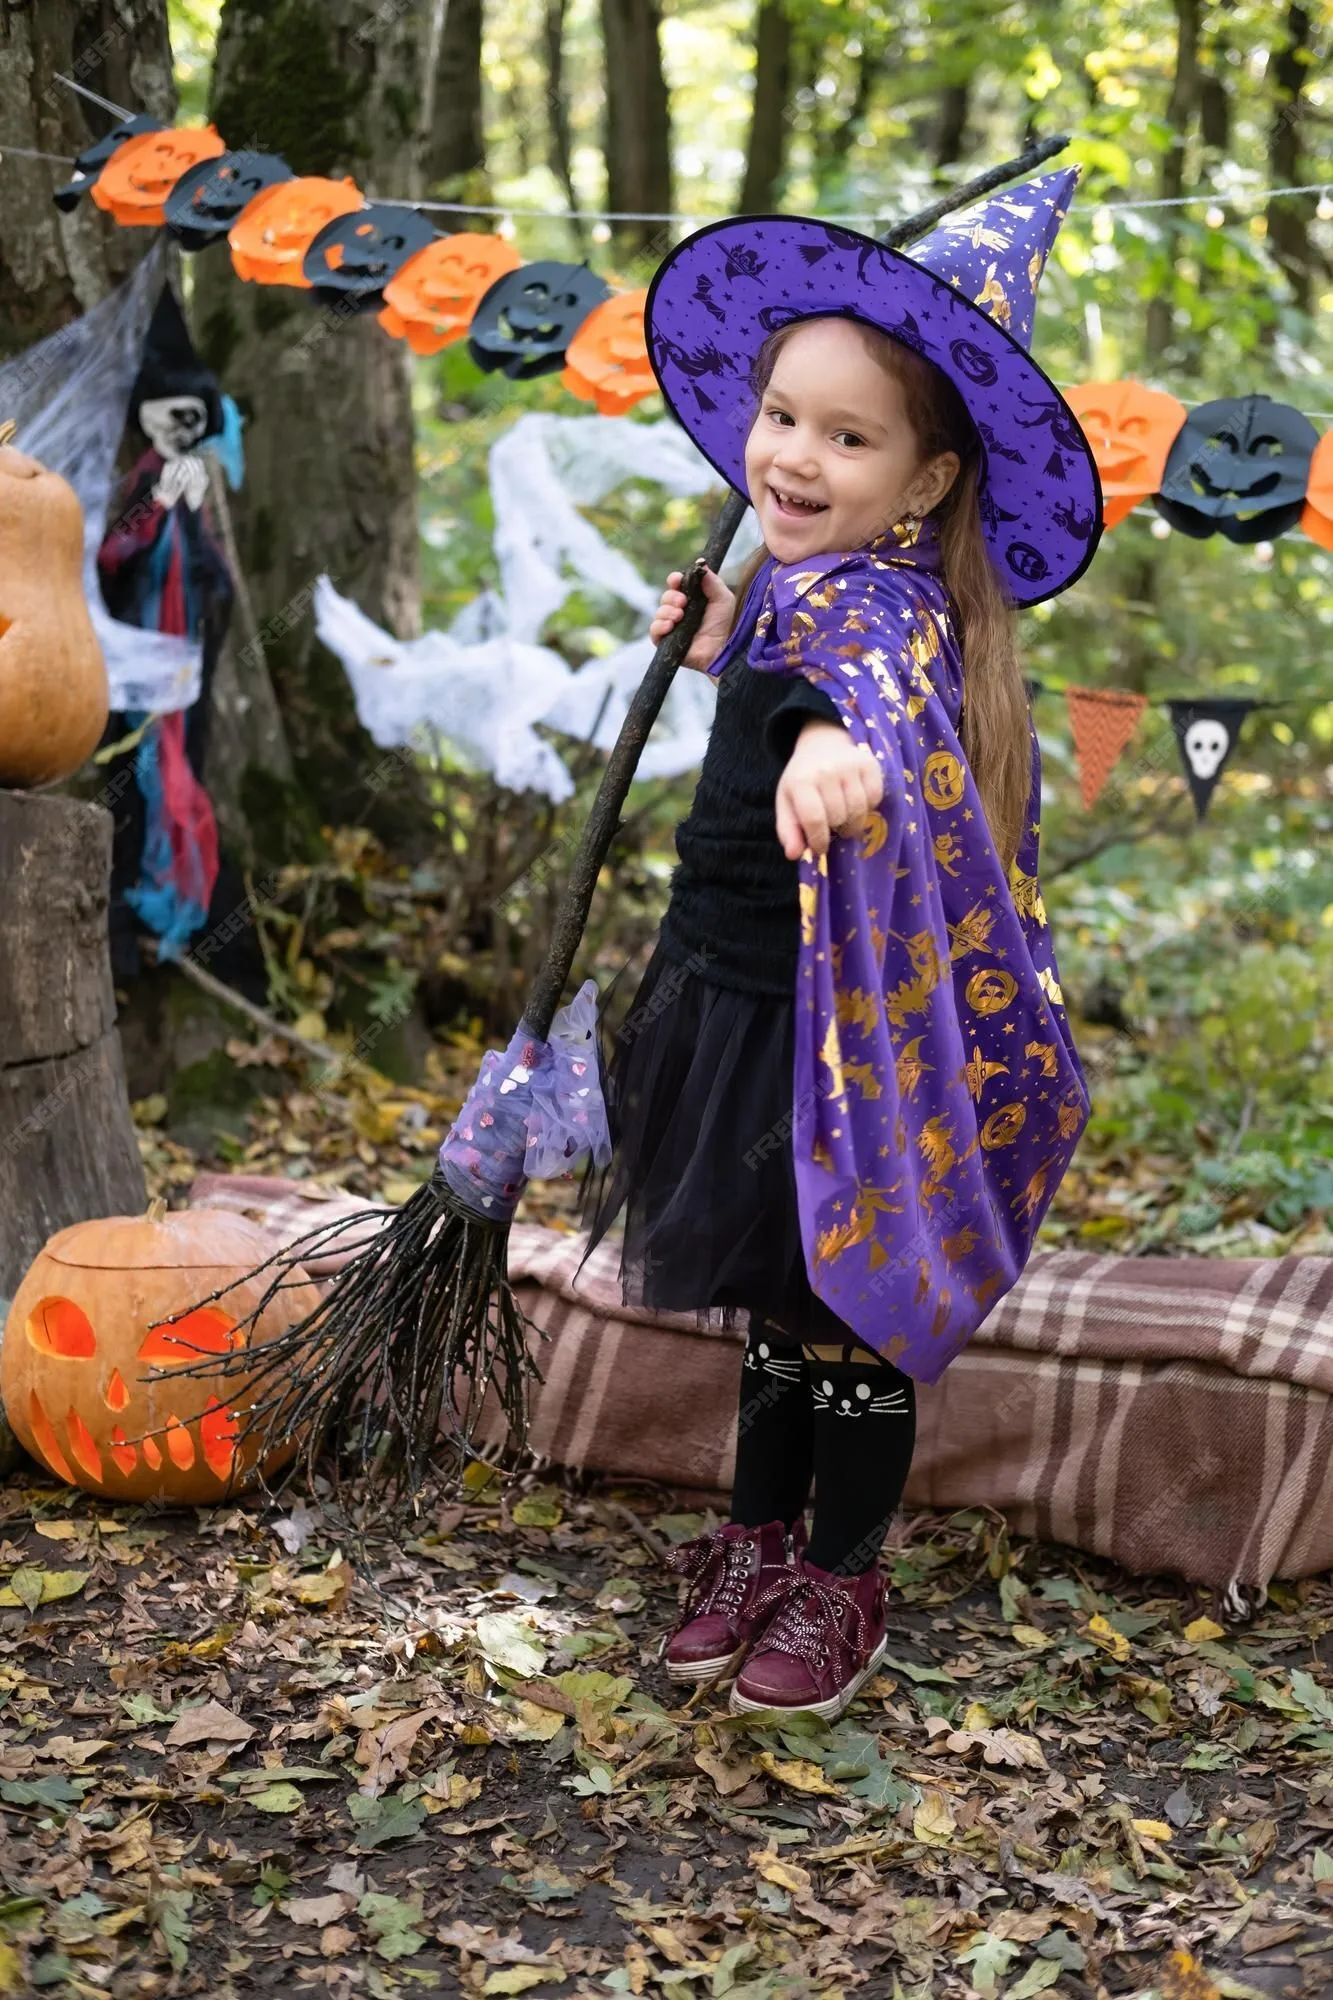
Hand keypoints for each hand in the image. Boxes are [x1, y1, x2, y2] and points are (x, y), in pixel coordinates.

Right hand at [649, 565, 734, 671]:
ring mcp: (673, 628)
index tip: (677, 580)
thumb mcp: (723, 598)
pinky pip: (654, 631)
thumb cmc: (727, 625)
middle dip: (672, 597)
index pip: (676, 585)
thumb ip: (712, 581)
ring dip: (667, 611)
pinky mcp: (668, 643)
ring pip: (659, 613)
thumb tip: (700, 564)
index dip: (674, 580)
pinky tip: (670, 626)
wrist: (726, 649)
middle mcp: (680, 612)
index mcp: (692, 599)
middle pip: (665, 597)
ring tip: (679, 616)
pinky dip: (659, 626)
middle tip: (683, 603)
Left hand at [775, 718, 883, 860]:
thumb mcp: (787, 803)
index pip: (814, 820)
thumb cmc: (803, 780)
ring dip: (853, 823)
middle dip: (835, 829)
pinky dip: (868, 807)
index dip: (819, 841)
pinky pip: (875, 798)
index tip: (820, 848)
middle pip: (838, 817)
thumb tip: (794, 855)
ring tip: (844, 819)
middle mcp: (826, 770)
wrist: (823, 744)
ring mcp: (850, 765)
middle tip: (832, 825)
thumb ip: (788, 831)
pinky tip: (856, 803)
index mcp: (800, 781)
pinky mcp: (870, 764)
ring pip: (858, 811)